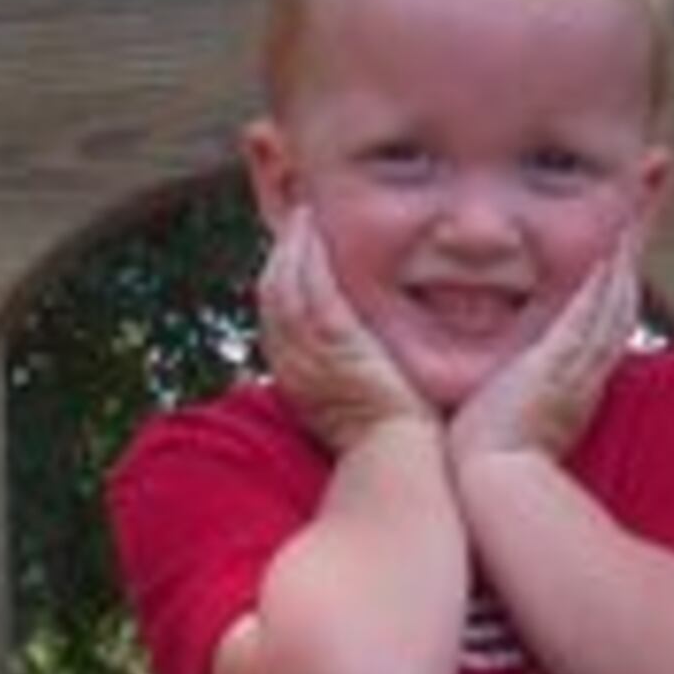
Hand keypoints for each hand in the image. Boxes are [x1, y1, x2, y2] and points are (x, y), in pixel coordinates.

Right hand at [257, 214, 433, 454]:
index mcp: (298, 380)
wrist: (401, 461)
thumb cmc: (393, 441)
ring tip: (302, 213)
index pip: (278, 320)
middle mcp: (295, 366)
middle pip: (272, 298)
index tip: (292, 249)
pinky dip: (307, 257)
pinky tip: (312, 229)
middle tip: (294, 215)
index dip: (280, 281)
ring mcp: (311, 356)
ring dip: (291, 246)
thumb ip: (354, 370)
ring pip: (284, 289)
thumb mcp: (362, 398)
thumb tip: (368, 353)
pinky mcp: (336, 347)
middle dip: (280, 255)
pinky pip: (312, 291)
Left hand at [449, 231, 643, 470]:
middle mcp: (582, 381)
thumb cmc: (487, 466)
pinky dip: (600, 288)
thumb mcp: (504, 428)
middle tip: (637, 237)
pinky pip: (585, 318)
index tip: (619, 275)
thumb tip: (492, 396)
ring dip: (622, 272)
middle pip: (617, 319)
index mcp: (572, 396)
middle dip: (627, 278)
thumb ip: (505, 405)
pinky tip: (608, 258)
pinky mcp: (554, 364)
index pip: (602, 340)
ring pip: (610, 313)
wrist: (488, 483)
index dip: (614, 306)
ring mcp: (571, 372)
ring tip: (632, 233)